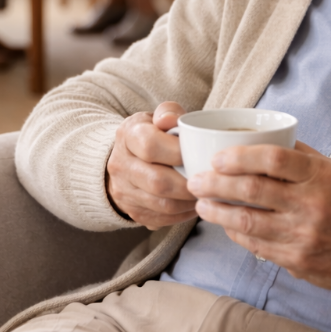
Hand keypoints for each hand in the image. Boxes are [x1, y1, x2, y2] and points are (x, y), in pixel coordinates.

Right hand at [106, 102, 197, 228]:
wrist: (126, 157)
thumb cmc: (151, 133)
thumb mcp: (158, 116)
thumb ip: (169, 112)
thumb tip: (170, 120)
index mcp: (127, 135)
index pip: (150, 145)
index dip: (178, 152)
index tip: (198, 153)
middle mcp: (120, 165)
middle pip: (157, 181)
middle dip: (189, 183)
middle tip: (210, 180)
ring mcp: (123, 191)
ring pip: (161, 204)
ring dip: (189, 202)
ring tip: (206, 194)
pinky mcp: (132, 211)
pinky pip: (161, 219)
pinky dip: (182, 215)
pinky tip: (195, 204)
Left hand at [187, 141, 330, 299]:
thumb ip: (301, 156)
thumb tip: (263, 138)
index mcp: (321, 175)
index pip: (274, 159)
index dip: (240, 156)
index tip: (218, 157)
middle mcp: (311, 204)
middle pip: (252, 190)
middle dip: (216, 183)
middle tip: (196, 179)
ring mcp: (303, 235)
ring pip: (247, 221)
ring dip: (217, 211)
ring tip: (201, 202)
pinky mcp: (297, 261)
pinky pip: (256, 245)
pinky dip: (235, 234)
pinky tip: (225, 224)